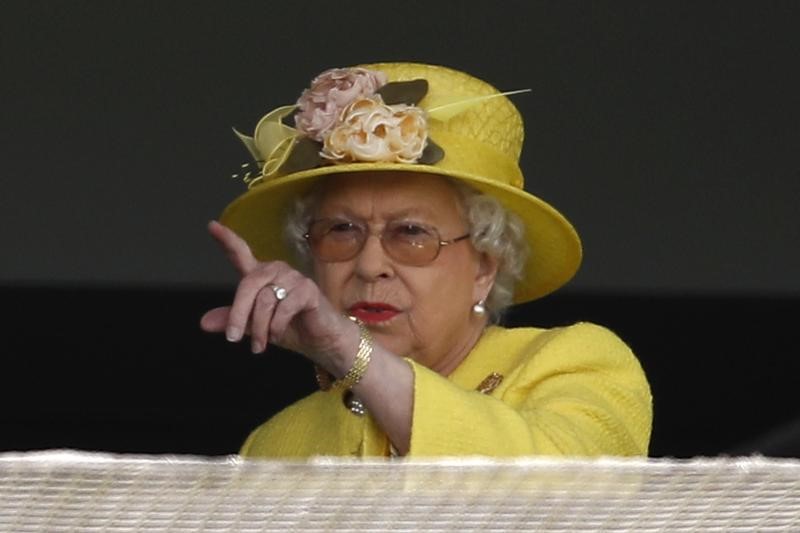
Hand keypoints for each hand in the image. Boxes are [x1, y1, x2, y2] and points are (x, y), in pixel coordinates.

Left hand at [200, 220, 357, 371]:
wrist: (320, 341)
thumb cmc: (289, 328)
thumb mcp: (255, 327)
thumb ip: (232, 321)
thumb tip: (204, 323)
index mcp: (261, 276)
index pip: (241, 254)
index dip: (227, 240)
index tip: (212, 226)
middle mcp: (276, 271)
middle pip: (248, 284)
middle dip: (238, 313)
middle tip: (233, 338)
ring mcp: (293, 278)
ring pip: (264, 300)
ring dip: (259, 327)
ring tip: (260, 345)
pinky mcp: (308, 290)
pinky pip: (284, 307)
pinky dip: (276, 326)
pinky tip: (277, 335)